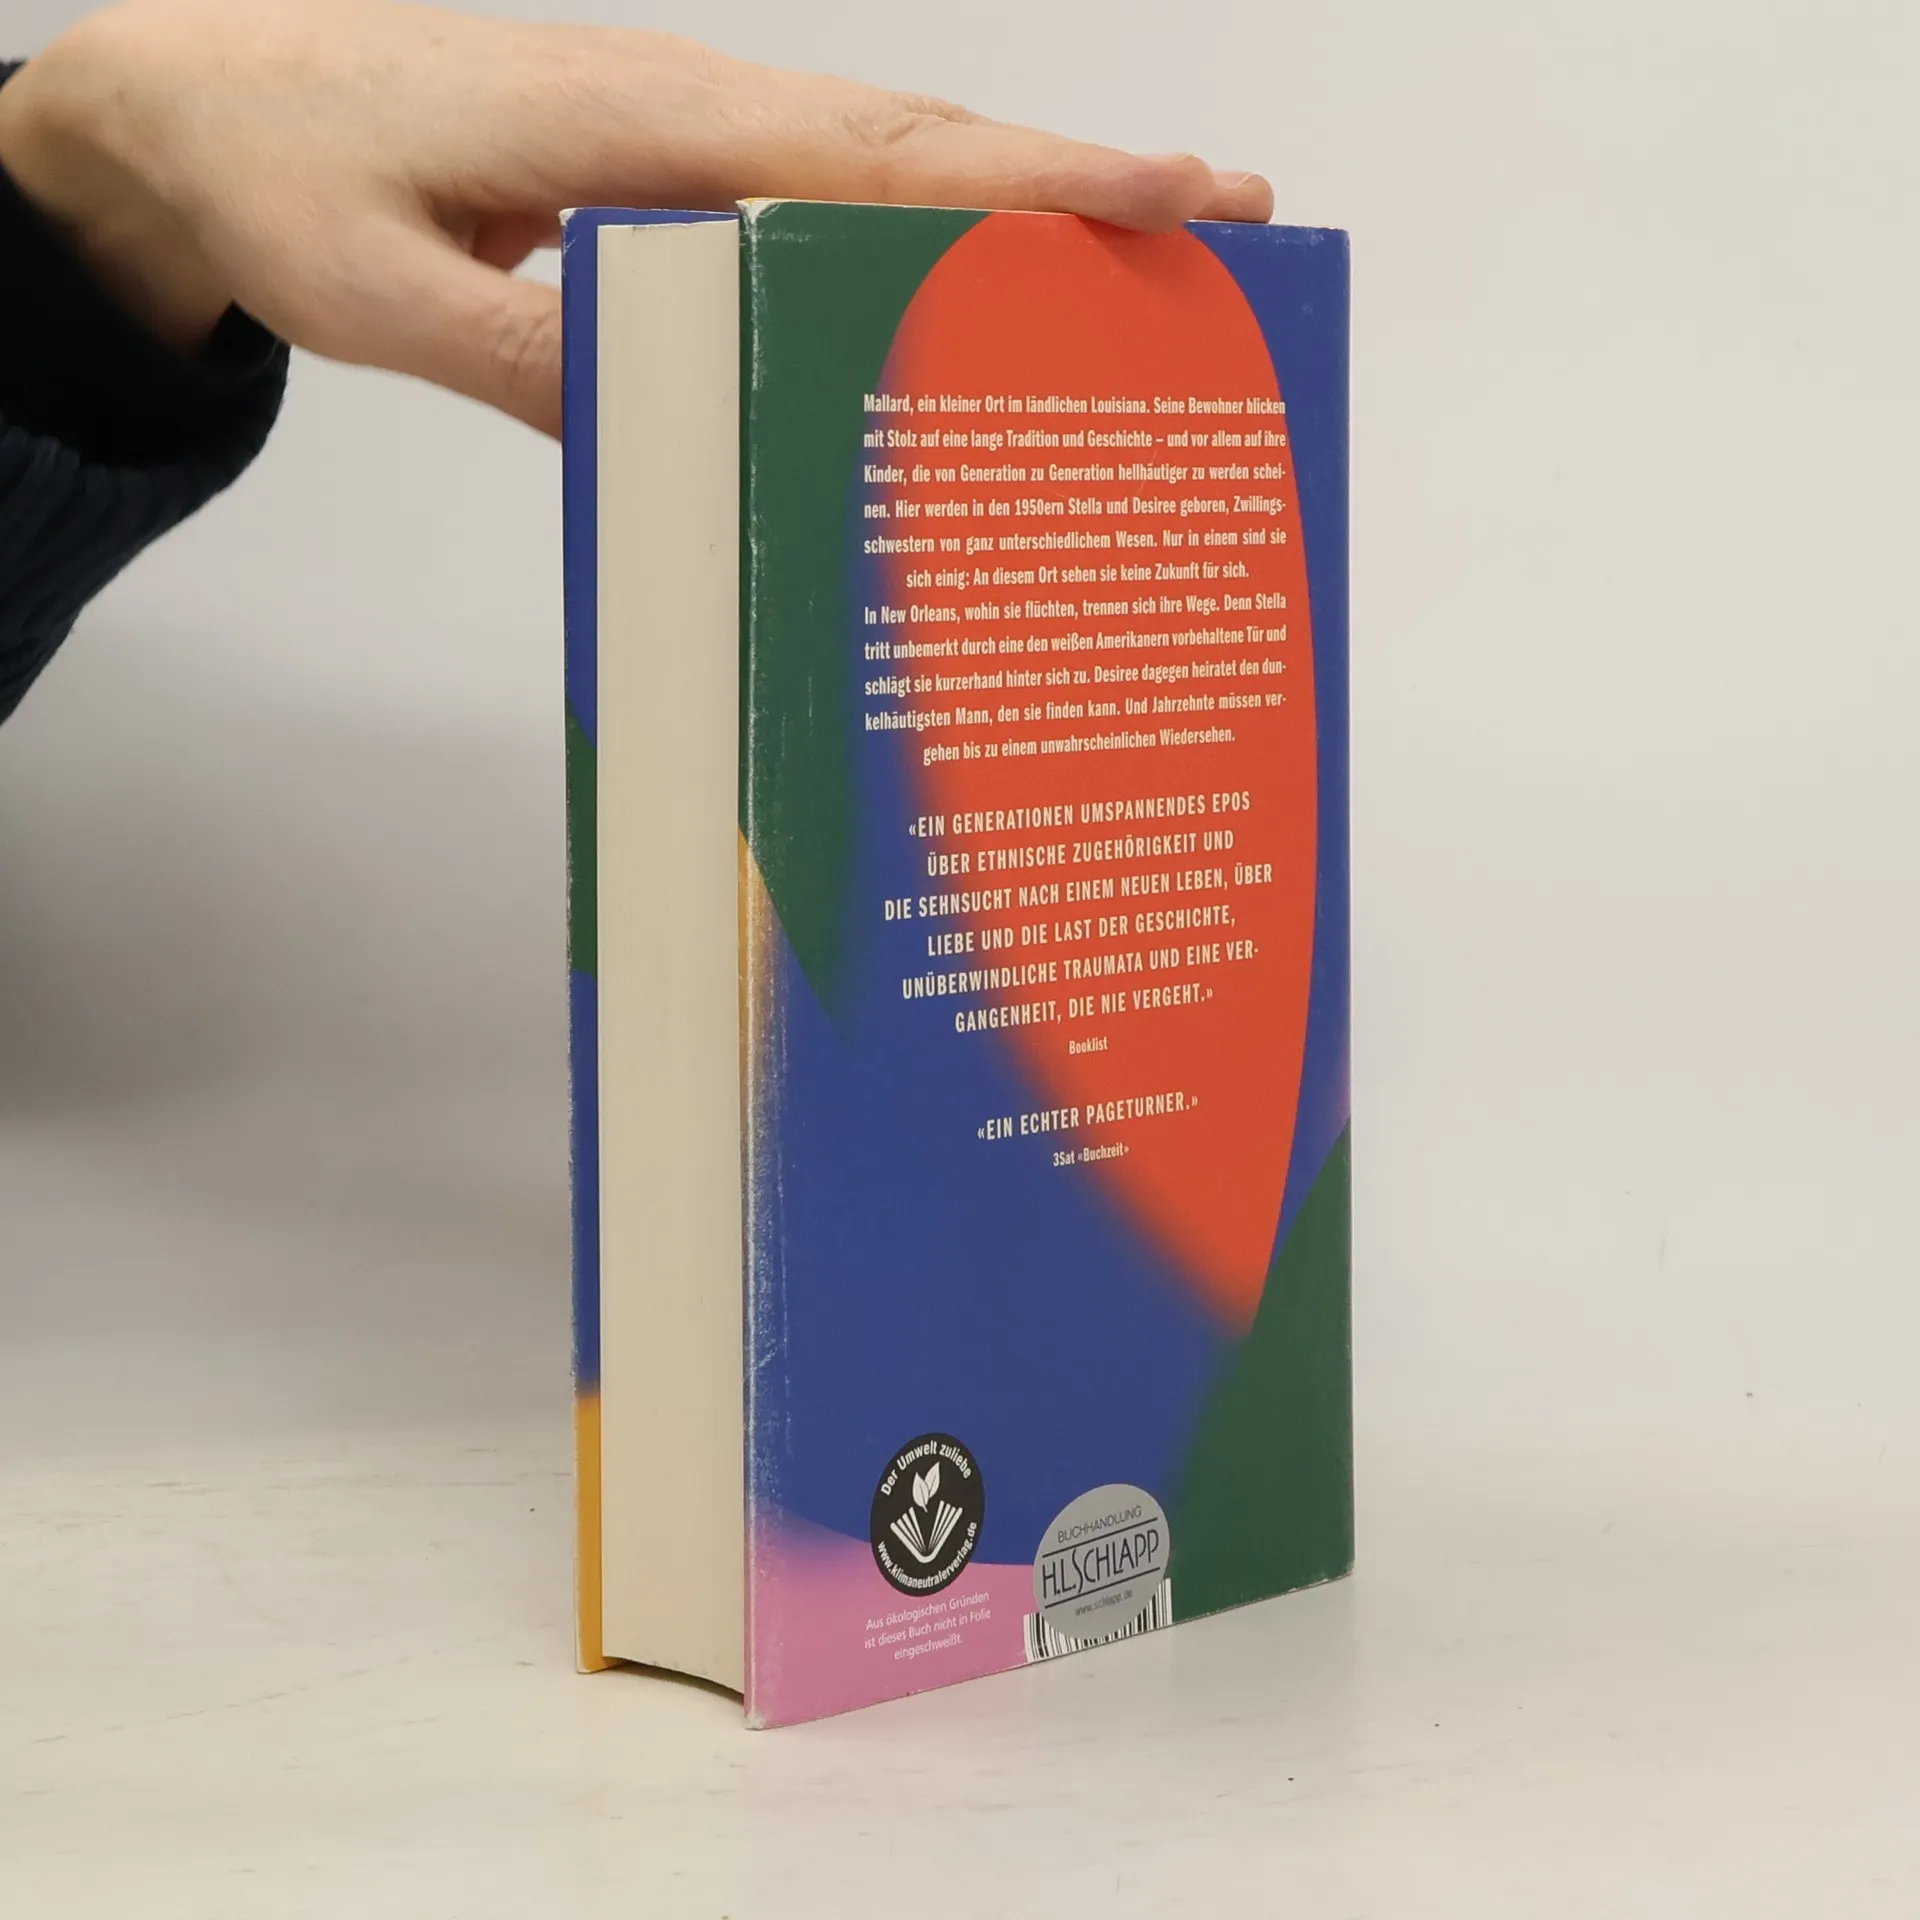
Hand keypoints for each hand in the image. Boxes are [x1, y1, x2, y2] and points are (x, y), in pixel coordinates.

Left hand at [0, 0, 1273, 434]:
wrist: (206, 98)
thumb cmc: (290, 177)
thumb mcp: (385, 294)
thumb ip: (528, 352)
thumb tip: (681, 422)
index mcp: (645, 127)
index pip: (874, 154)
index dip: (1030, 176)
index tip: (1173, 188)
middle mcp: (692, 112)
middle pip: (922, 142)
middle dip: (1082, 178)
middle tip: (1236, 215)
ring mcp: (685, 134)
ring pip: (885, 160)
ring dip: (1018, 201)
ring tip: (1147, 255)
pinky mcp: (666, 168)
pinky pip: (821, 194)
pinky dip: (920, 228)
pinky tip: (965, 284)